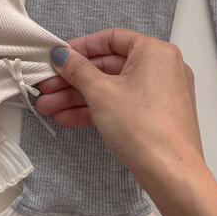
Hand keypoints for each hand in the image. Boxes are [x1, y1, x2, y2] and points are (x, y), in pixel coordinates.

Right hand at [37, 29, 216, 215]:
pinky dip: (95, 109)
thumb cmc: (141, 126)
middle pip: (107, 66)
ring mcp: (159, 94)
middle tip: (45, 86)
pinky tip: (66, 118)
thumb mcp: (100, 92)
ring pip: (111, 88)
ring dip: (77, 97)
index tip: (58, 56)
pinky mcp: (155, 117)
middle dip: (72, 79)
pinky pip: (121, 104)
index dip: (80, 47)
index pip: (111, 39)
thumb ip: (76, 69)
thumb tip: (60, 54)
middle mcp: (161, 68)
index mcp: (154, 51)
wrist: (172, 176)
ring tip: (47, 107)